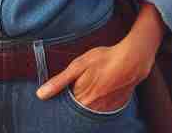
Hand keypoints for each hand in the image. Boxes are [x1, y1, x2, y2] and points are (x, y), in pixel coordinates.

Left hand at [35, 34, 154, 111]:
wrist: (132, 60)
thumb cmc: (104, 59)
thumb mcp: (78, 65)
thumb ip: (59, 81)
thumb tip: (40, 94)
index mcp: (81, 99)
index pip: (65, 109)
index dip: (61, 102)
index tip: (59, 96)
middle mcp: (93, 109)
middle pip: (77, 111)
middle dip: (73, 104)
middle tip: (77, 88)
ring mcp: (105, 110)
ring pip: (89, 112)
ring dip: (85, 104)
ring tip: (89, 88)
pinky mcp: (115, 107)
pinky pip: (102, 111)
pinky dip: (97, 104)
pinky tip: (99, 92)